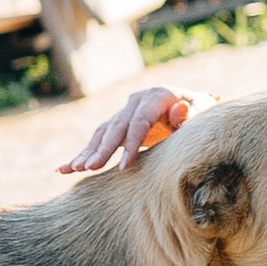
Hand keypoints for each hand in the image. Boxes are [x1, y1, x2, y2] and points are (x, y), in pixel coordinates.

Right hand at [60, 84, 193, 173]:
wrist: (194, 107)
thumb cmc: (200, 112)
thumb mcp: (202, 109)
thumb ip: (194, 112)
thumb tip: (179, 111)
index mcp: (156, 96)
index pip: (139, 122)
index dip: (132, 144)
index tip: (125, 167)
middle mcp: (135, 102)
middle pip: (115, 126)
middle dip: (102, 149)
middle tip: (90, 168)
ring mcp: (125, 112)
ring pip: (102, 133)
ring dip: (87, 152)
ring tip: (73, 169)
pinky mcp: (118, 126)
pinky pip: (98, 139)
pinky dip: (82, 154)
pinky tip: (64, 169)